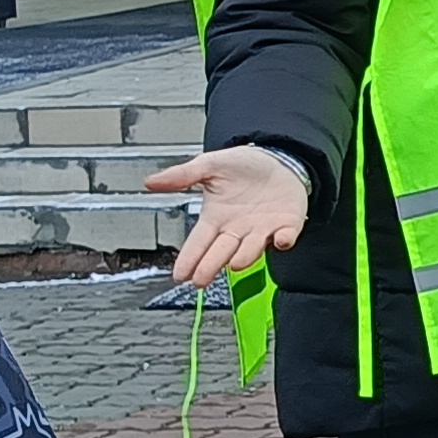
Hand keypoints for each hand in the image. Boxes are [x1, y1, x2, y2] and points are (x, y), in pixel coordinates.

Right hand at [146, 143, 307, 288]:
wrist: (278, 158)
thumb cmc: (244, 166)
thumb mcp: (210, 165)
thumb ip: (182, 176)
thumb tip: (150, 182)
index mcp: (217, 218)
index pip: (198, 242)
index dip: (189, 258)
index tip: (179, 275)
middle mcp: (237, 230)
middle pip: (221, 252)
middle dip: (211, 266)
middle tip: (200, 279)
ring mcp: (262, 230)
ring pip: (251, 249)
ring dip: (245, 256)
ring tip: (235, 263)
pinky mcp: (287, 225)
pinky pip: (286, 237)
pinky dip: (284, 240)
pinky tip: (281, 240)